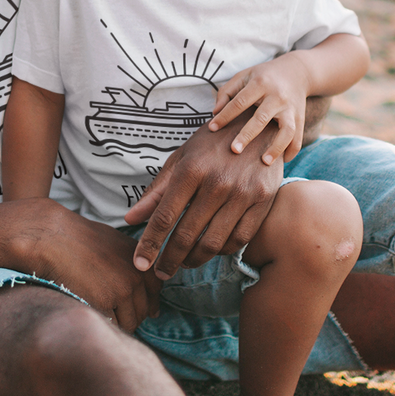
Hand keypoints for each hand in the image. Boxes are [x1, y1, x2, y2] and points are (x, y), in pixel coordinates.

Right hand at [19, 202, 161, 331]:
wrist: (55, 239)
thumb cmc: (82, 241)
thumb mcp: (118, 245)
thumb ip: (135, 267)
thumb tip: (145, 293)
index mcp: (143, 262)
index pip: (155, 292)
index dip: (146, 302)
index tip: (138, 307)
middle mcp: (137, 277)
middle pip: (143, 311)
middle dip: (131, 316)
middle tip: (115, 314)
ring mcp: (122, 291)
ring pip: (130, 323)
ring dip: (119, 324)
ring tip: (104, 316)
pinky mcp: (103, 302)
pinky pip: (112, 325)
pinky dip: (105, 325)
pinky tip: (94, 316)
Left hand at [123, 110, 282, 278]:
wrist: (259, 123)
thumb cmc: (213, 141)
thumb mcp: (182, 158)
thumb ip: (157, 190)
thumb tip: (130, 219)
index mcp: (192, 169)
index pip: (164, 217)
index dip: (149, 244)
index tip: (140, 264)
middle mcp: (218, 182)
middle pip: (187, 235)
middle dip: (169, 259)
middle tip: (161, 272)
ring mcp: (243, 193)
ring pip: (213, 243)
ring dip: (194, 260)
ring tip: (183, 263)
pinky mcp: (264, 201)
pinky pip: (239, 239)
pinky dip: (222, 251)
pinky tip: (211, 250)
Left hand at [206, 53, 311, 165]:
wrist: (297, 71)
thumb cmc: (264, 76)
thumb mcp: (244, 75)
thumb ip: (227, 92)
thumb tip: (214, 113)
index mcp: (260, 83)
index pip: (240, 102)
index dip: (225, 115)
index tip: (212, 129)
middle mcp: (277, 96)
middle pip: (262, 118)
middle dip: (247, 135)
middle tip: (234, 150)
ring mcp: (291, 108)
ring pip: (286, 130)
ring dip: (276, 147)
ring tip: (264, 162)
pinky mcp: (300, 117)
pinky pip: (298, 137)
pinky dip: (292, 151)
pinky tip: (282, 161)